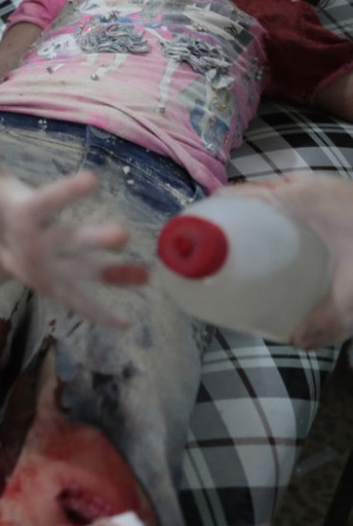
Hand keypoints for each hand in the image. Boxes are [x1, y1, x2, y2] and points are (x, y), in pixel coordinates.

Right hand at [0, 116, 146, 327]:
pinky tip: (126, 323)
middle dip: (93, 240)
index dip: (67, 192)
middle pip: (67, 241)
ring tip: (145, 276)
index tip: (93, 179)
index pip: (45, 202)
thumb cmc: (0, 202)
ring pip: (83, 272)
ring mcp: (50, 269)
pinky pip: (79, 300)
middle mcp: (37, 245)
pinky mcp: (57, 286)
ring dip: (111, 275)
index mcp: (23, 214)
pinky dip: (100, 313)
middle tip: (123, 234)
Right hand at [216, 173, 352, 349]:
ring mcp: (324, 189)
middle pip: (249, 196)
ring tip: (236, 253)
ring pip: (272, 197)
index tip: (187, 238)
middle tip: (209, 253)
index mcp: (301, 197)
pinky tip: (278, 248)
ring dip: (250, 219)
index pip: (236, 197)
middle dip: (224, 220)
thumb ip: (327, 320)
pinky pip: (292, 203)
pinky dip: (275, 219)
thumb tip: (293, 340)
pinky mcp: (337, 198)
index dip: (207, 214)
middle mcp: (307, 185)